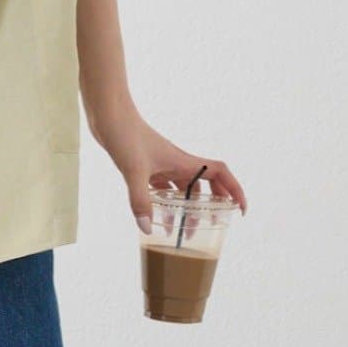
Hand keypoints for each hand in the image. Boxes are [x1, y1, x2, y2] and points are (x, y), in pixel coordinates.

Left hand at [94, 101, 246, 234]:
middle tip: (206, 228)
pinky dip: (163, 203)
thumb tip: (147, 228)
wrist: (108, 114)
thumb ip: (140, 200)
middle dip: (210, 207)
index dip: (235, 190)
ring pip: (182, 190)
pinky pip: (162, 188)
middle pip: (205, 185)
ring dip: (185, 209)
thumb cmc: (125, 134)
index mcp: (184, 161)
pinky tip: (155, 217)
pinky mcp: (146, 166)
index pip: (220, 173)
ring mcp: (162, 164)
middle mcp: (177, 163)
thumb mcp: (133, 170)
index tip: (239, 209)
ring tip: (180, 231)